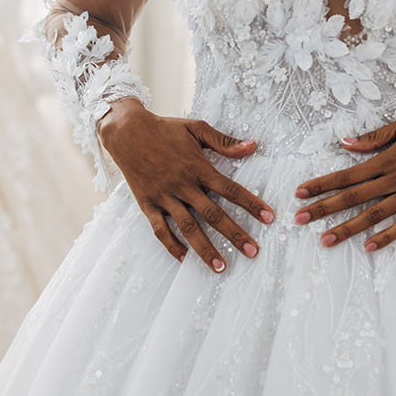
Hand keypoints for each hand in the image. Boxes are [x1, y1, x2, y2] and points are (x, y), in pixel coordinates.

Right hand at [98, 98, 274, 271]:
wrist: (127, 132)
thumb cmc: (165, 129)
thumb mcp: (197, 129)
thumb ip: (224, 142)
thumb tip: (253, 146)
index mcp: (198, 168)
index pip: (230, 190)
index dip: (251, 204)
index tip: (269, 217)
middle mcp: (183, 185)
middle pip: (213, 215)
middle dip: (234, 234)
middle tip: (252, 252)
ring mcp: (164, 197)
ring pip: (188, 227)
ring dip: (205, 248)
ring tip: (221, 266)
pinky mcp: (147, 205)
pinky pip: (159, 230)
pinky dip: (171, 246)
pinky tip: (184, 258)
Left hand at [293, 110, 395, 251]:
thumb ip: (374, 137)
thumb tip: (345, 144)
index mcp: (387, 159)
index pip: (347, 175)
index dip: (322, 184)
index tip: (300, 193)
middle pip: (353, 198)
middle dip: (324, 208)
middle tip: (298, 219)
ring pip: (374, 215)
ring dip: (348, 228)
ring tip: (325, 240)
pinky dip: (387, 237)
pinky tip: (369, 247)